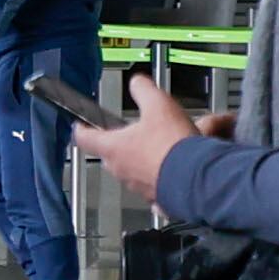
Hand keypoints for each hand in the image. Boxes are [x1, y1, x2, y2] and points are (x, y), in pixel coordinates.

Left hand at [70, 74, 202, 204]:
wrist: (197, 178)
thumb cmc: (173, 147)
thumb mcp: (158, 105)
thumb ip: (143, 91)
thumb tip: (137, 83)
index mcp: (113, 147)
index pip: (83, 138)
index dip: (81, 128)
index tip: (81, 125)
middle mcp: (120, 169)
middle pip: (111, 153)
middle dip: (121, 141)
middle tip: (134, 130)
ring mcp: (137, 185)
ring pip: (135, 167)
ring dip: (145, 156)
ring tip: (166, 143)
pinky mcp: (157, 196)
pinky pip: (155, 183)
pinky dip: (163, 173)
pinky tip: (178, 164)